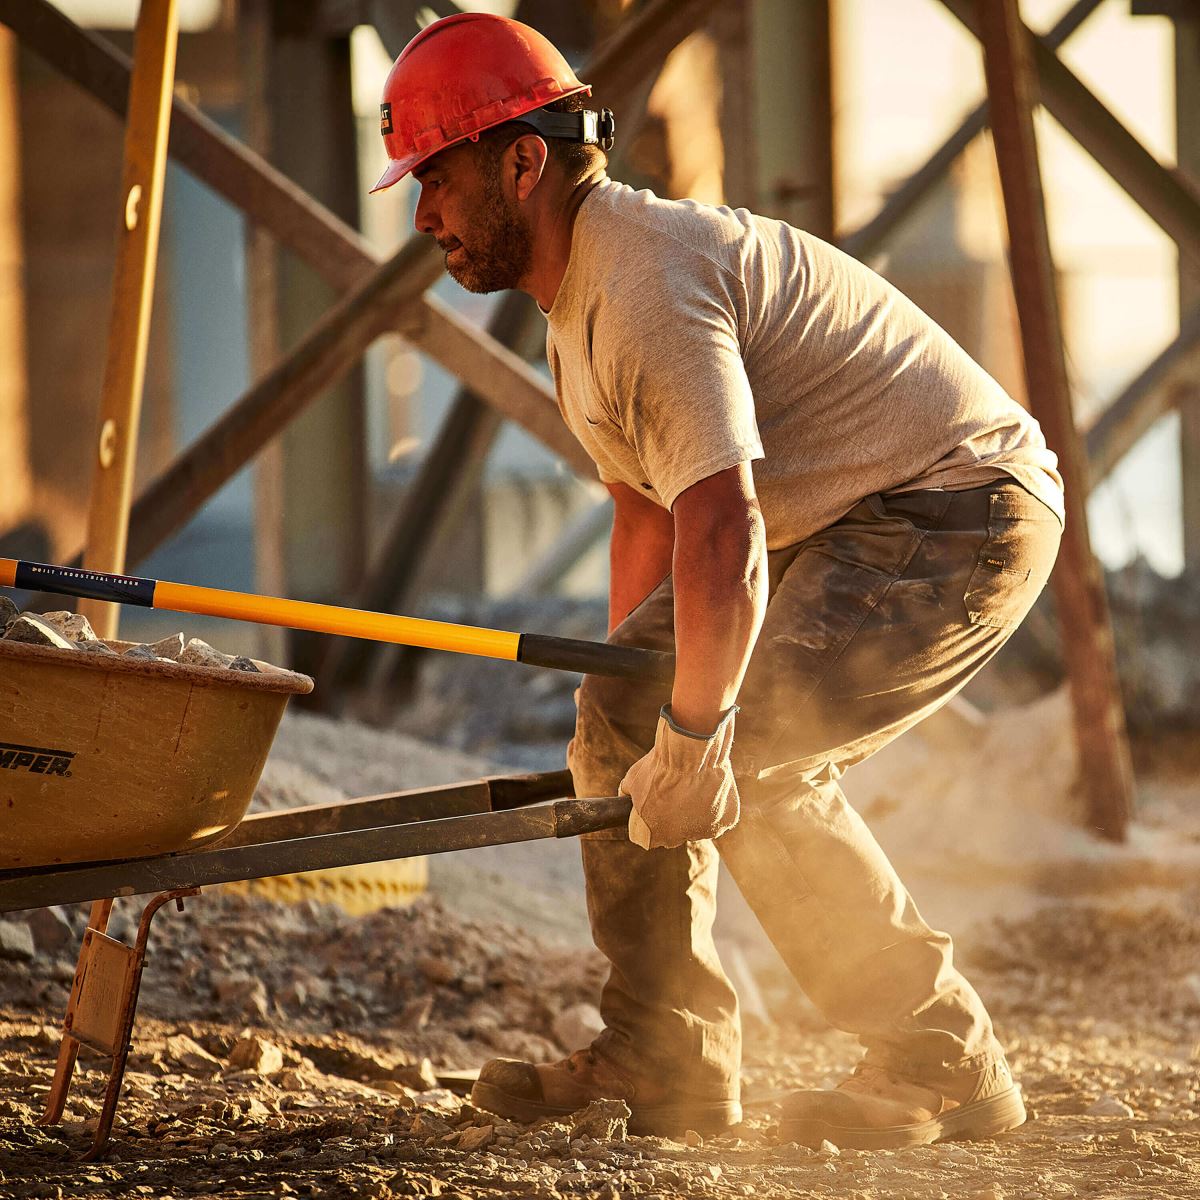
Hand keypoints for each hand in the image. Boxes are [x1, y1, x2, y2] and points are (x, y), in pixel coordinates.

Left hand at [620, 706, 739, 849]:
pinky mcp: (727, 819)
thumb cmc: (660, 765)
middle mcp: (682, 838)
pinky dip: (715, 804)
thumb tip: (625, 798)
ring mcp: (707, 830)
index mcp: (656, 835)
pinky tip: (709, 788)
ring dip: (696, 812)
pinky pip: (719, 815)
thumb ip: (628, 796)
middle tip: (675, 794)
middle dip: (674, 818)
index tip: (655, 806)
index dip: (652, 820)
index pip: (650, 837)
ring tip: (693, 788)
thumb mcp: (632, 780)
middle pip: (676, 833)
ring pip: (699, 825)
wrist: (692, 751)